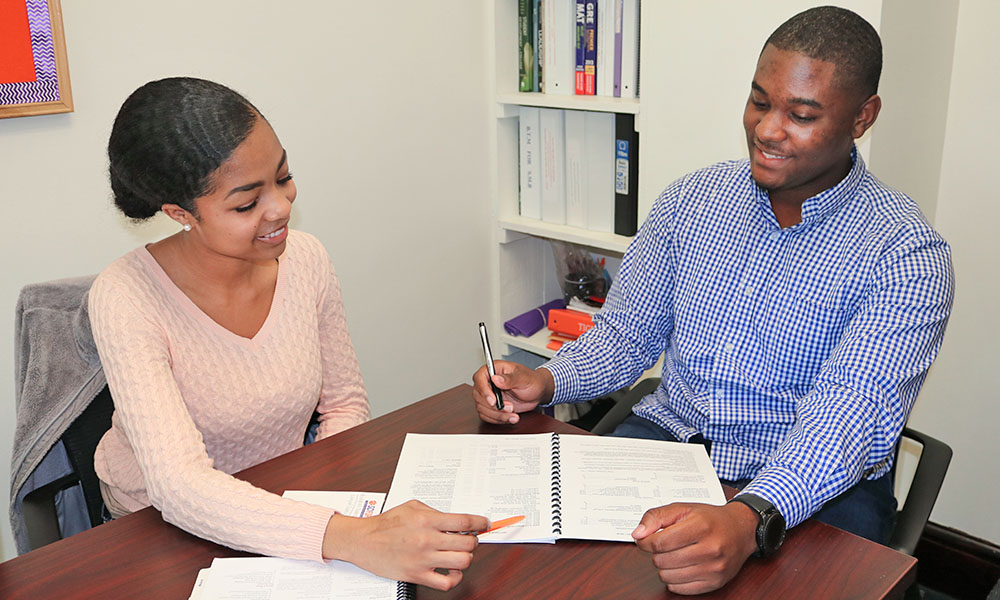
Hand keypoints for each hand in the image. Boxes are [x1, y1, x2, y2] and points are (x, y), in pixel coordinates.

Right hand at [323, 499, 488, 590]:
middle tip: (469, 539)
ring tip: (460, 554)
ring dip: (465, 557)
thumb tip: (455, 519)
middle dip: (473, 541)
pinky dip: (454, 578)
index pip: (464, 521)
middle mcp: (427, 540)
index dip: (480, 522)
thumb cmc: (385, 524)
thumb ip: (434, 511)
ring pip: (462, 562)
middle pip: (468, 543)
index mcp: (427, 520)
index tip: (485, 523)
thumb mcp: (412, 507)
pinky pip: (446, 582)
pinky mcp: (417, 575)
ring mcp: (423, 559)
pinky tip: (451, 571)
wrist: (363, 541)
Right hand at [472, 361, 553, 424]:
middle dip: (494, 406)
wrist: (537, 392)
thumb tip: (496, 379)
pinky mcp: (491, 406)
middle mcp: (488, 382)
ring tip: (513, 414)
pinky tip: (510, 417)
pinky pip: (487, 416)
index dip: (484, 390)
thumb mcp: (524, 378)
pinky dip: (498, 419)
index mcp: (493, 369)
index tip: (493, 401)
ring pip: (482, 408)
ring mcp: (488, 395)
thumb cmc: (532, 381)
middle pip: (479, 396)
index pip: (479, 378)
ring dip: (497, 415)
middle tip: (510, 407)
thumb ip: (510, 378)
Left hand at [631, 502, 758, 594]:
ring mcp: (714, 568)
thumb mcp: (682, 508)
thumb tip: (637, 534)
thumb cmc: (710, 519)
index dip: (645, 542)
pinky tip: (681, 567)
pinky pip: (680, 589)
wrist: (741, 530)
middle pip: (662, 560)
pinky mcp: (715, 582)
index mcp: (700, 526)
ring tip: (674, 555)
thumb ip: (656, 517)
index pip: (659, 542)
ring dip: (664, 567)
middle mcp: (710, 549)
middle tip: (665, 545)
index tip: (644, 540)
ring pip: (668, 576)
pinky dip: (674, 579)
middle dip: (657, 553)